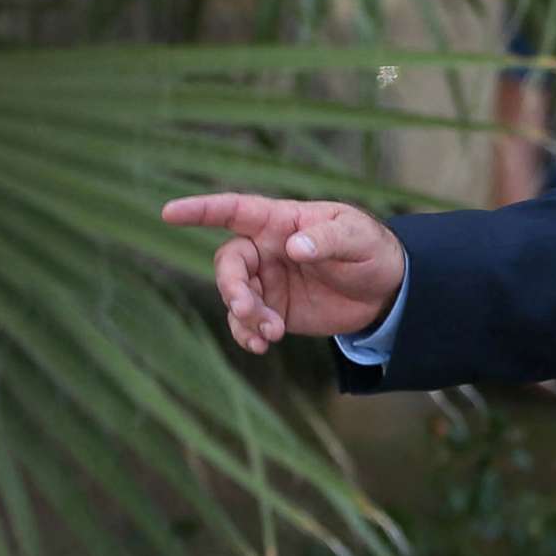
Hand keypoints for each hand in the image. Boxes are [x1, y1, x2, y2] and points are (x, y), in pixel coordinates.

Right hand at [160, 194, 406, 353]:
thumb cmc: (371, 250)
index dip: (201, 210)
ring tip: (272, 332)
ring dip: (244, 316)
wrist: (387, 290)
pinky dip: (247, 334)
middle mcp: (266, 249)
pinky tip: (262, 344)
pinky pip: (246, 321)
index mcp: (281, 221)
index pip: (234, 210)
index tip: (169, 212)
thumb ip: (326, 239)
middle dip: (232, 287)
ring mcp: (267, 280)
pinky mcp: (273, 308)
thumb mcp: (357, 238)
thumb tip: (293, 247)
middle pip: (229, 263)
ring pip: (235, 296)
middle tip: (249, 310)